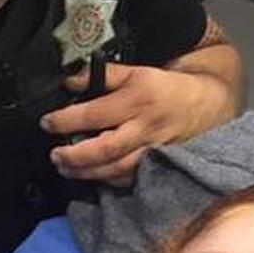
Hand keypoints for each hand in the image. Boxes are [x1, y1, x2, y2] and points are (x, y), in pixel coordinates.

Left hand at [40, 61, 235, 186]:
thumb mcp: (137, 72)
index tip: (47, 123)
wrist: (206, 104)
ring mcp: (153, 149)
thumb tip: (70, 82)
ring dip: (87, 172)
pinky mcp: (159, 164)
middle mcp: (145, 127)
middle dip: (75, 155)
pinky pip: (130, 179)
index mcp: (138, 99)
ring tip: (65, 168)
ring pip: (116, 168)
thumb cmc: (165, 87)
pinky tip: (92, 176)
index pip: (95, 113)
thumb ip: (103, 76)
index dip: (67, 120)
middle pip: (105, 148)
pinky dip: (108, 180)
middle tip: (55, 155)